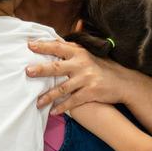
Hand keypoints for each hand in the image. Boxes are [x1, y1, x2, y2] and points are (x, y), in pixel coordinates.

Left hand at [26, 40, 140, 114]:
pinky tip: (53, 112)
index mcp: (79, 52)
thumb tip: (59, 38)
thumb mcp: (89, 54)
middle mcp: (81, 64)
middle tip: (28, 71)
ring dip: (48, 96)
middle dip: (41, 69)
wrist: (123, 82)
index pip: (58, 47)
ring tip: (37, 102)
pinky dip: (62, 107)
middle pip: (57, 67)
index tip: (29, 44)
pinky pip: (73, 101)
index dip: (43, 45)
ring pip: (63, 88)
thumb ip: (73, 48)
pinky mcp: (91, 92)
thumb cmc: (102, 67)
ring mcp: (86, 79)